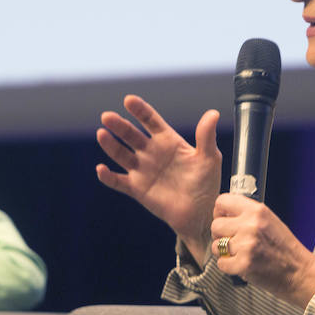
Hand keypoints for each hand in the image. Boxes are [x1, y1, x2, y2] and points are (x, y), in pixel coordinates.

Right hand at [95, 95, 222, 261]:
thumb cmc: (207, 184)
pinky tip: (101, 169)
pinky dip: (108, 177)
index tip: (129, 100)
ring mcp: (142, 170)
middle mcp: (151, 152)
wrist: (201, 214)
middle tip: (107, 116)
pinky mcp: (137, 189)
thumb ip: (206, 136)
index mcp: (168, 141)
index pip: (150, 121)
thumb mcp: (209, 158)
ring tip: (101, 134)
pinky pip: (118, 182)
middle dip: (119, 125)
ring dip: (110, 145)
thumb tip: (213, 113)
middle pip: (131, 135)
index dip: (140, 110)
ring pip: (121, 154)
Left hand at [210, 193, 314, 306]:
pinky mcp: (243, 264)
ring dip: (223, 252)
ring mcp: (247, 245)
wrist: (299, 272)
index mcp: (258, 211)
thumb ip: (248, 215)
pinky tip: (240, 265)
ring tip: (238, 254)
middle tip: (232, 241)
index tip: (223, 219)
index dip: (219, 212)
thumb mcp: (270, 221)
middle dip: (220, 235)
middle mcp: (251, 225)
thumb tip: (224, 214)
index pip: (222, 202)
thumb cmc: (285, 249)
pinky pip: (221, 263)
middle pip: (215, 225)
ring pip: (216, 245)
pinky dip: (228, 267)